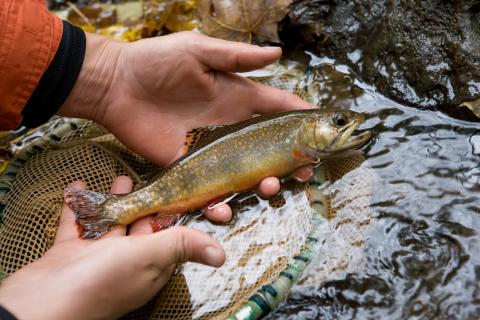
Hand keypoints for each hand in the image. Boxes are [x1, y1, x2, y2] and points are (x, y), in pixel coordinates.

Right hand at [0, 177, 224, 319]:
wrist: (42, 302)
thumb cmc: (99, 281)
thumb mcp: (149, 256)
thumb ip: (181, 246)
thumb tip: (220, 255)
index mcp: (149, 266)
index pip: (168, 239)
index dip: (172, 217)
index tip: (177, 194)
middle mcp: (124, 264)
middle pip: (138, 230)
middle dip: (143, 205)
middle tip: (146, 181)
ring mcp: (94, 260)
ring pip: (109, 226)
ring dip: (113, 203)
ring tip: (119, 180)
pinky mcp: (67, 255)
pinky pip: (76, 225)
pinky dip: (79, 207)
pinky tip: (78, 188)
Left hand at [58, 32, 313, 219]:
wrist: (115, 85)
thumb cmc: (156, 61)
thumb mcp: (199, 51)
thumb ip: (237, 57)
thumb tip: (278, 53)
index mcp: (236, 98)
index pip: (276, 109)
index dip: (301, 119)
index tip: (321, 132)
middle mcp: (228, 126)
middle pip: (267, 148)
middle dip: (289, 162)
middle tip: (302, 173)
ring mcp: (209, 150)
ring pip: (244, 173)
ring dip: (261, 184)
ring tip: (268, 187)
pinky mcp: (185, 168)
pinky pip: (207, 189)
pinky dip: (218, 203)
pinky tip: (224, 207)